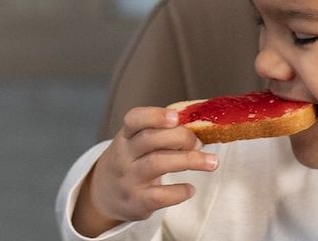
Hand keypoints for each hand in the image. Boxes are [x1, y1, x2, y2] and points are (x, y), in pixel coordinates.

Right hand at [71, 107, 218, 235]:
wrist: (105, 195)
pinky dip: (180, 191)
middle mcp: (124, 156)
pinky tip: (190, 189)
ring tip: (212, 162)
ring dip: (190, 160)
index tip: (176, 117)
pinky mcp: (137, 201)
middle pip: (150, 139)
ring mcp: (129, 179)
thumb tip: (200, 124)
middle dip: (181, 137)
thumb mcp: (136, 142)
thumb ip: (162, 132)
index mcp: (126, 136)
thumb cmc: (132, 161)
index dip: (155, 116)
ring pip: (157, 164)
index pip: (134, 119)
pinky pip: (160, 195)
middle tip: (200, 142)